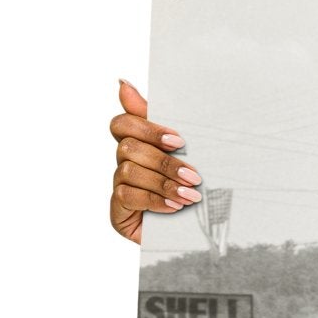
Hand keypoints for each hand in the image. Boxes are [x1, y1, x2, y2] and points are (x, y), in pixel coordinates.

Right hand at [109, 80, 200, 244]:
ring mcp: (119, 187)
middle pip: (128, 147)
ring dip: (163, 183)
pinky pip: (128, 196)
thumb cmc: (191, 188)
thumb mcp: (185, 153)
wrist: (199, 234)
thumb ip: (160, 120)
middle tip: (194, 176)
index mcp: (137, 144)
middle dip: (164, 162)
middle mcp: (123, 163)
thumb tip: (122, 83)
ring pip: (129, 171)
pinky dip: (154, 200)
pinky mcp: (118, 212)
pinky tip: (175, 208)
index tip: (178, 141)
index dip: (147, 128)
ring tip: (191, 196)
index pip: (123, 123)